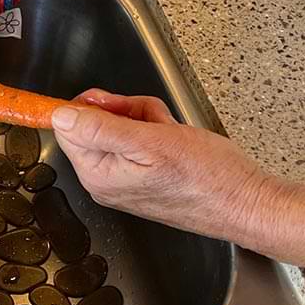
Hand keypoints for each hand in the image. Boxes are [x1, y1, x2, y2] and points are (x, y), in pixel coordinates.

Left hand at [50, 89, 285, 243]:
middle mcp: (105, 180)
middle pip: (94, 124)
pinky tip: (176, 139)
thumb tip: (60, 116)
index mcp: (98, 174)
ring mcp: (125, 179)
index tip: (115, 102)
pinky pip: (139, 140)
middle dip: (124, 111)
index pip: (68, 128)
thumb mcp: (150, 141)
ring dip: (145, 118)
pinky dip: (156, 131)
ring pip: (120, 127)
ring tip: (170, 131)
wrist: (244, 201)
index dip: (91, 106)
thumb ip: (100, 128)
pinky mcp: (145, 176)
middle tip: (151, 118)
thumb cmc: (206, 177)